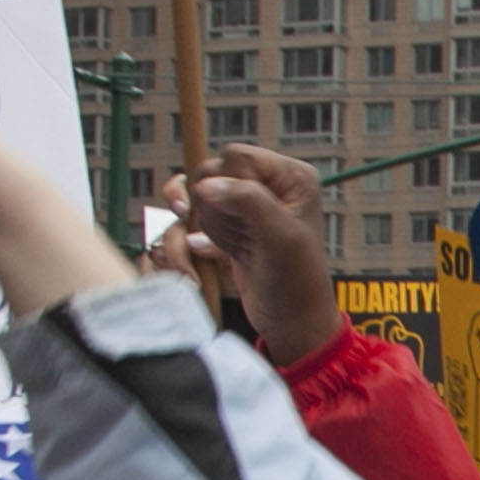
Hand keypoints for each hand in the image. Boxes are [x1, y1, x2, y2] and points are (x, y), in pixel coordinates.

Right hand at [172, 143, 337, 364]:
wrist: (290, 323)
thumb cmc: (296, 282)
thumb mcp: (279, 236)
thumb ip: (247, 200)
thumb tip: (206, 184)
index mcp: (289, 177)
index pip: (235, 157)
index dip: (228, 186)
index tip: (242, 219)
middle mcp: (265, 186)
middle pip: (208, 175)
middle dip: (213, 212)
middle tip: (240, 238)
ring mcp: (242, 208)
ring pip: (192, 200)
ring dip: (202, 231)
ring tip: (231, 253)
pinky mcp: (224, 230)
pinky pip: (184, 224)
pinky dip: (185, 246)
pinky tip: (203, 261)